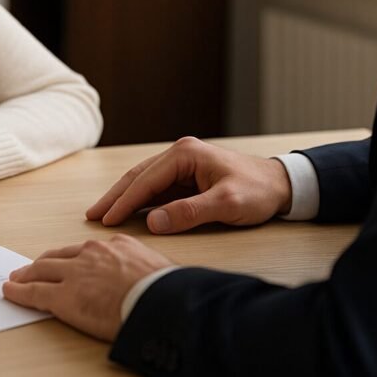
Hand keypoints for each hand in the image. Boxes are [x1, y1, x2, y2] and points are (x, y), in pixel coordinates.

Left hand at [3, 236, 172, 340]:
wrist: (164, 303)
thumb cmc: (169, 292)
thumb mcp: (158, 268)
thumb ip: (143, 269)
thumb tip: (148, 281)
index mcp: (116, 245)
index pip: (84, 250)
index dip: (70, 258)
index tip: (63, 263)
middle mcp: (92, 254)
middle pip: (58, 256)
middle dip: (42, 264)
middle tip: (31, 269)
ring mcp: (76, 274)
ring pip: (42, 271)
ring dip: (27, 275)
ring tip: (16, 280)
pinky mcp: (64, 297)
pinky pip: (35, 293)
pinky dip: (19, 292)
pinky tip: (11, 292)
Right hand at [86, 136, 292, 233]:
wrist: (282, 185)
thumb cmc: (258, 191)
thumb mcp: (226, 204)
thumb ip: (188, 213)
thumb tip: (153, 222)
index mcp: (185, 154)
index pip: (145, 180)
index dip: (124, 201)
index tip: (107, 219)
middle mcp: (180, 155)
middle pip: (138, 176)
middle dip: (115, 197)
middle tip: (93, 215)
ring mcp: (182, 165)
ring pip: (144, 182)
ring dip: (124, 198)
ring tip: (103, 213)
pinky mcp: (186, 177)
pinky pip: (156, 189)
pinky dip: (140, 200)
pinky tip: (128, 212)